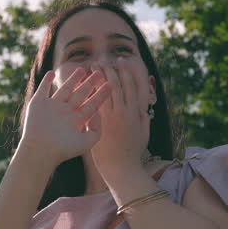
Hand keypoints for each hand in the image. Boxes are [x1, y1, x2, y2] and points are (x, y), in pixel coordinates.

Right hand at [15, 66, 112, 169]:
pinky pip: (43, 89)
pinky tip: (51, 73)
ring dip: (73, 79)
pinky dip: (46, 81)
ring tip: (82, 69)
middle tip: (100, 73)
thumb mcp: (87, 141)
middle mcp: (66, 112)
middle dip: (90, 84)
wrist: (41, 151)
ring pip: (65, 89)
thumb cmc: (64, 149)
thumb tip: (98, 113)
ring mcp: (52, 107)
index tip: (110, 85)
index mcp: (77, 120)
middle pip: (81, 94)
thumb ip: (96, 128)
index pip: (92, 104)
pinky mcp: (38, 104)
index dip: (101, 95)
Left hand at [90, 59, 152, 183]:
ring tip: (92, 67)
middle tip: (103, 61)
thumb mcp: (144, 133)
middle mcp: (125, 111)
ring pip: (105, 91)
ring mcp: (112, 116)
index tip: (121, 62)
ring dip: (99, 77)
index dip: (126, 72)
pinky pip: (94, 103)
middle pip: (117, 85)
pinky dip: (90, 91)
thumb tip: (144, 107)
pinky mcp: (100, 123)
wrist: (121, 167)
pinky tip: (84, 83)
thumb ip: (143, 118)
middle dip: (110, 70)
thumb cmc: (133, 152)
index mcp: (136, 112)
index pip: (132, 85)